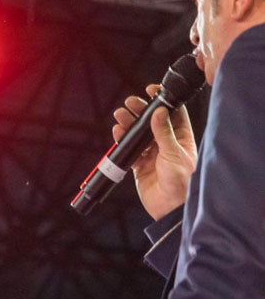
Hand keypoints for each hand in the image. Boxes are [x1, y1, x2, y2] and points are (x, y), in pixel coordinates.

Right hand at [112, 83, 196, 219]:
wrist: (171, 207)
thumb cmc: (181, 181)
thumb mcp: (174, 153)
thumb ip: (164, 133)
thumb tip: (158, 112)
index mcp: (181, 138)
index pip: (173, 113)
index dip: (163, 101)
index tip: (152, 91)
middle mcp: (166, 143)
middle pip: (152, 122)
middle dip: (141, 110)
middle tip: (131, 102)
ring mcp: (152, 154)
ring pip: (138, 134)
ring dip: (129, 124)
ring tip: (120, 115)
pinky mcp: (139, 165)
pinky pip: (129, 150)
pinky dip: (122, 141)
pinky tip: (117, 132)